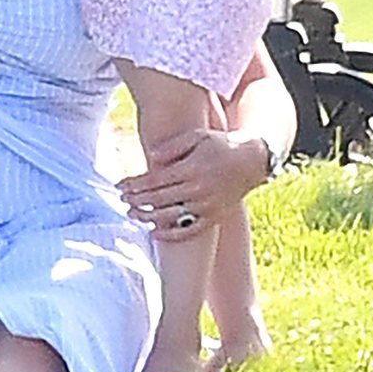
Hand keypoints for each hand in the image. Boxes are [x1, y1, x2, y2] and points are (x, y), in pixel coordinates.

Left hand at [119, 128, 267, 239]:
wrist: (253, 161)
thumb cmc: (220, 144)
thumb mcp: (197, 137)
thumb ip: (172, 147)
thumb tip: (150, 159)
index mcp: (192, 168)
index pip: (156, 180)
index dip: (135, 184)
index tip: (120, 186)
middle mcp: (199, 189)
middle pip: (159, 199)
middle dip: (137, 200)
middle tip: (121, 200)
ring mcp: (207, 206)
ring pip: (171, 217)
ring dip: (148, 218)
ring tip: (132, 214)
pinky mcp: (214, 218)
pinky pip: (189, 230)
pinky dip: (171, 235)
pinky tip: (154, 233)